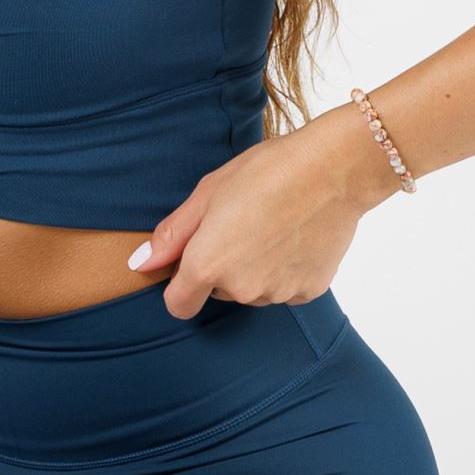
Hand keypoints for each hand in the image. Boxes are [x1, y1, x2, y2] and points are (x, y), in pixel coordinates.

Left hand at [127, 112, 364, 319]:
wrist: (333, 170)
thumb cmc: (266, 171)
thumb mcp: (209, 192)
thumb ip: (173, 234)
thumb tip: (140, 263)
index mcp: (209, 264)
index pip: (178, 305)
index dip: (180, 283)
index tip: (193, 257)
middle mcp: (242, 289)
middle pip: (218, 291)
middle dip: (221, 265)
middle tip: (240, 221)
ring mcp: (277, 293)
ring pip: (252, 289)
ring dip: (253, 267)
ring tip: (271, 223)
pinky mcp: (309, 292)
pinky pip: (284, 287)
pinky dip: (284, 269)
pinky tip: (294, 235)